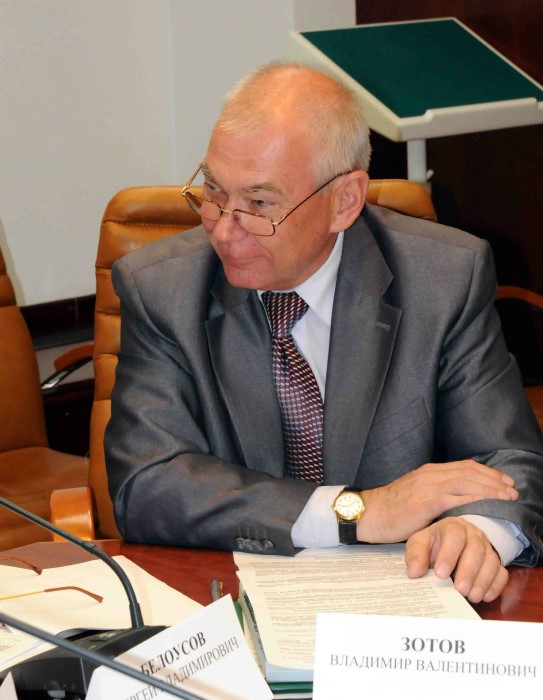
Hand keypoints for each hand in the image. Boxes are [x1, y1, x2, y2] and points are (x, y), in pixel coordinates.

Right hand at [356, 459, 516, 542]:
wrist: (368, 513)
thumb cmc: (390, 509)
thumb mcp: (415, 494)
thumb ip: (434, 493)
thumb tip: (454, 501)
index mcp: (429, 472)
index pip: (465, 467)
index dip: (487, 473)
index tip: (504, 481)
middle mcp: (431, 474)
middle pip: (470, 471)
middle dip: (494, 479)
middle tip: (512, 488)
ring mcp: (428, 487)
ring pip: (467, 481)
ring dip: (490, 488)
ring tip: (507, 496)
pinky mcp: (425, 502)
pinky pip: (456, 497)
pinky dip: (475, 498)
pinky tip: (487, 502)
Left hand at [405, 517, 508, 602]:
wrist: (448, 542)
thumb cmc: (433, 544)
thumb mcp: (419, 544)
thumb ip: (415, 556)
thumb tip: (415, 572)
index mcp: (451, 526)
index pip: (454, 535)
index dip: (449, 554)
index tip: (440, 574)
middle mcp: (472, 534)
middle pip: (476, 549)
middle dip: (468, 571)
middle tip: (460, 590)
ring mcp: (486, 547)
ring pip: (492, 561)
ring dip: (483, 581)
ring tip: (471, 596)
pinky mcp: (495, 562)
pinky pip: (501, 572)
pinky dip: (495, 586)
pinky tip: (485, 596)